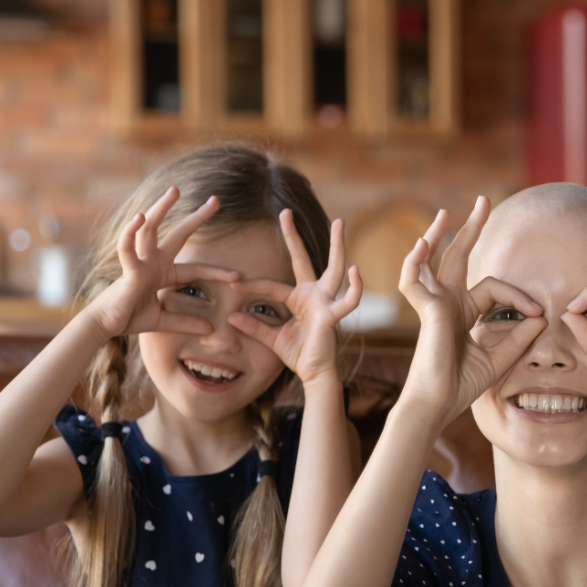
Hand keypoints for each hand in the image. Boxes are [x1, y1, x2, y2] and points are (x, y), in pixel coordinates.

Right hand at [85, 187, 230, 338]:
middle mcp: (153, 261)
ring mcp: (140, 261)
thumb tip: (210, 330)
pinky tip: (139, 216)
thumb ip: (186, 323)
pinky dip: (131, 231)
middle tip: (216, 200)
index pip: (196, 269)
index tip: (237, 276)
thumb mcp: (165, 321)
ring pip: (150, 229)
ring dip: (161, 208)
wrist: (106, 325)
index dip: (216, 272)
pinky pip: (127, 247)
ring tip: (175, 191)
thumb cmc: (130, 318)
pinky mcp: (127, 269)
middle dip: (196, 217)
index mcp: (163, 272)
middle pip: (178, 234)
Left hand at [227, 211, 362, 385]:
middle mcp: (313, 294)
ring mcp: (325, 302)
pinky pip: (348, 301)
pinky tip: (355, 271)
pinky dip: (355, 288)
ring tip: (339, 222)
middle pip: (303, 259)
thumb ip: (254, 326)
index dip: (252, 285)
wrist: (314, 375)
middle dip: (294, 236)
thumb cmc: (298, 355)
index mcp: (298, 298)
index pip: (271, 285)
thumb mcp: (271, 337)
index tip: (234, 283)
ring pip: (333, 269)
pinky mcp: (332, 316)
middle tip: (285, 211)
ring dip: (337, 245)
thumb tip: (231, 316)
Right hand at [399, 198, 546, 426]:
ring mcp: (434, 305)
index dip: (519, 297)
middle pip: (458, 257)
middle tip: (483, 201)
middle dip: (470, 229)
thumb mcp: (499, 359)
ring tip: (448, 213)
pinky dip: (415, 262)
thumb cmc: (461, 386)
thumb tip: (541, 317)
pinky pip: (415, 280)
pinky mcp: (426, 311)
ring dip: (439, 235)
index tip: (539, 313)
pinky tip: (422, 245)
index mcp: (462, 312)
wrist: (439, 405)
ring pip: (435, 260)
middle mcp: (447, 303)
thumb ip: (519, 338)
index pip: (493, 289)